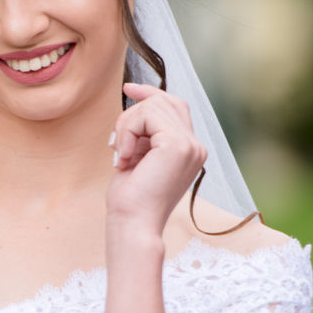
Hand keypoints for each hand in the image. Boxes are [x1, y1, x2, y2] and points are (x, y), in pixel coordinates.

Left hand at [108, 83, 207, 231]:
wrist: (134, 224)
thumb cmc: (131, 199)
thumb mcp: (138, 156)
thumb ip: (144, 132)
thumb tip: (137, 98)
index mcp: (190, 150)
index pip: (175, 105)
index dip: (151, 93)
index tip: (128, 89)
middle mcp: (196, 146)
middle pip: (163, 101)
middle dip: (131, 116)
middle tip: (116, 145)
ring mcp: (190, 145)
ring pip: (152, 106)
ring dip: (126, 127)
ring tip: (120, 155)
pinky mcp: (178, 145)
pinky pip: (146, 116)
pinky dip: (127, 132)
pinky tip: (124, 157)